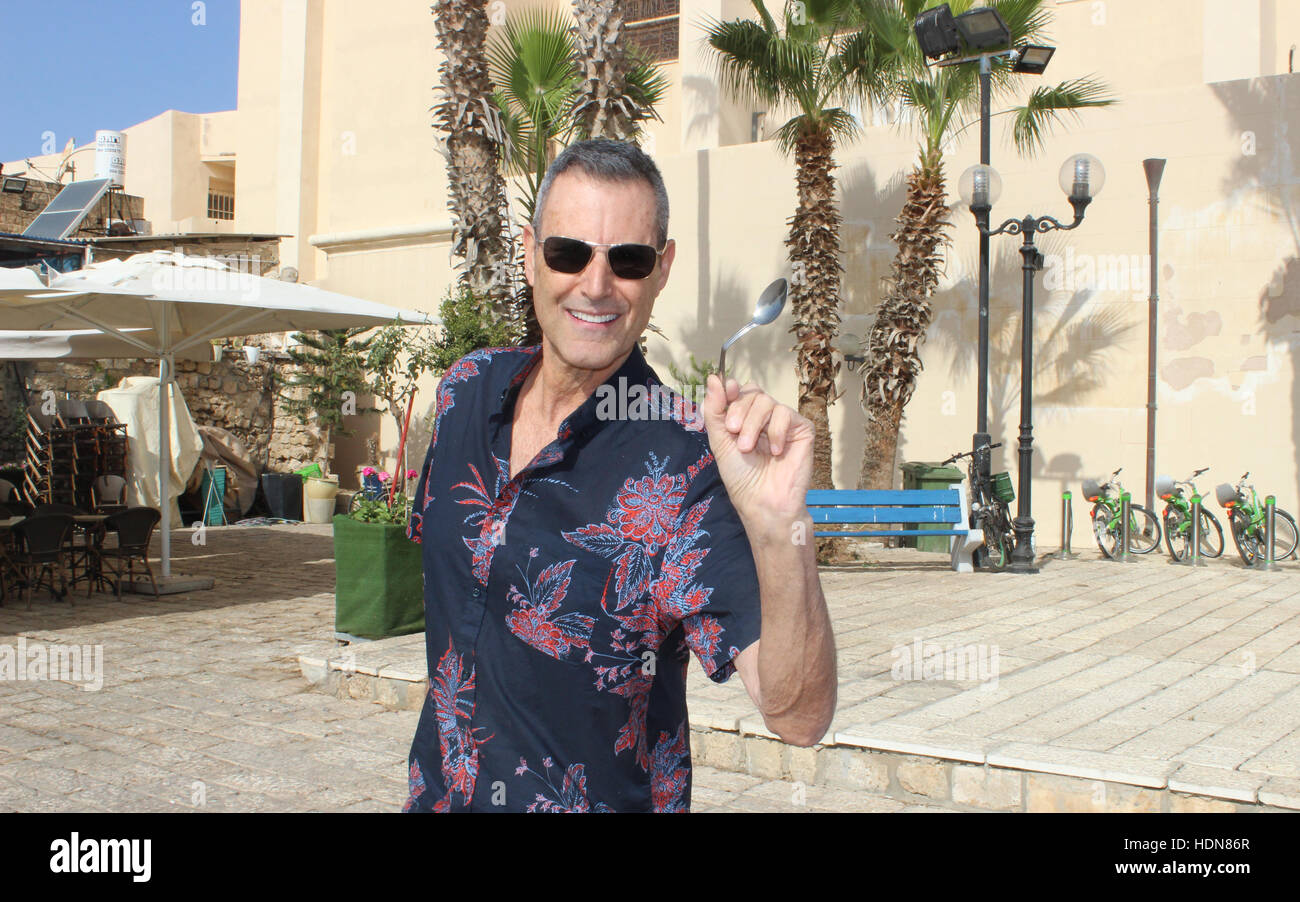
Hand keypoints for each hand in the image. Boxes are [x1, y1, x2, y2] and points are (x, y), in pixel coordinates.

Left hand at [699, 374, 813, 530]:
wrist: (763, 501)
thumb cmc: (742, 477)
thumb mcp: (720, 441)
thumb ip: (715, 410)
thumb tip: (713, 377)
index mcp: (744, 418)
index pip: (739, 390)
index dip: (730, 389)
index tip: (726, 392)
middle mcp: (764, 417)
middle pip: (752, 392)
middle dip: (739, 411)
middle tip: (734, 434)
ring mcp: (783, 422)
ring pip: (767, 401)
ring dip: (754, 424)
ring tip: (748, 448)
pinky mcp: (802, 429)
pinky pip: (786, 413)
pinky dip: (775, 431)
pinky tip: (774, 452)